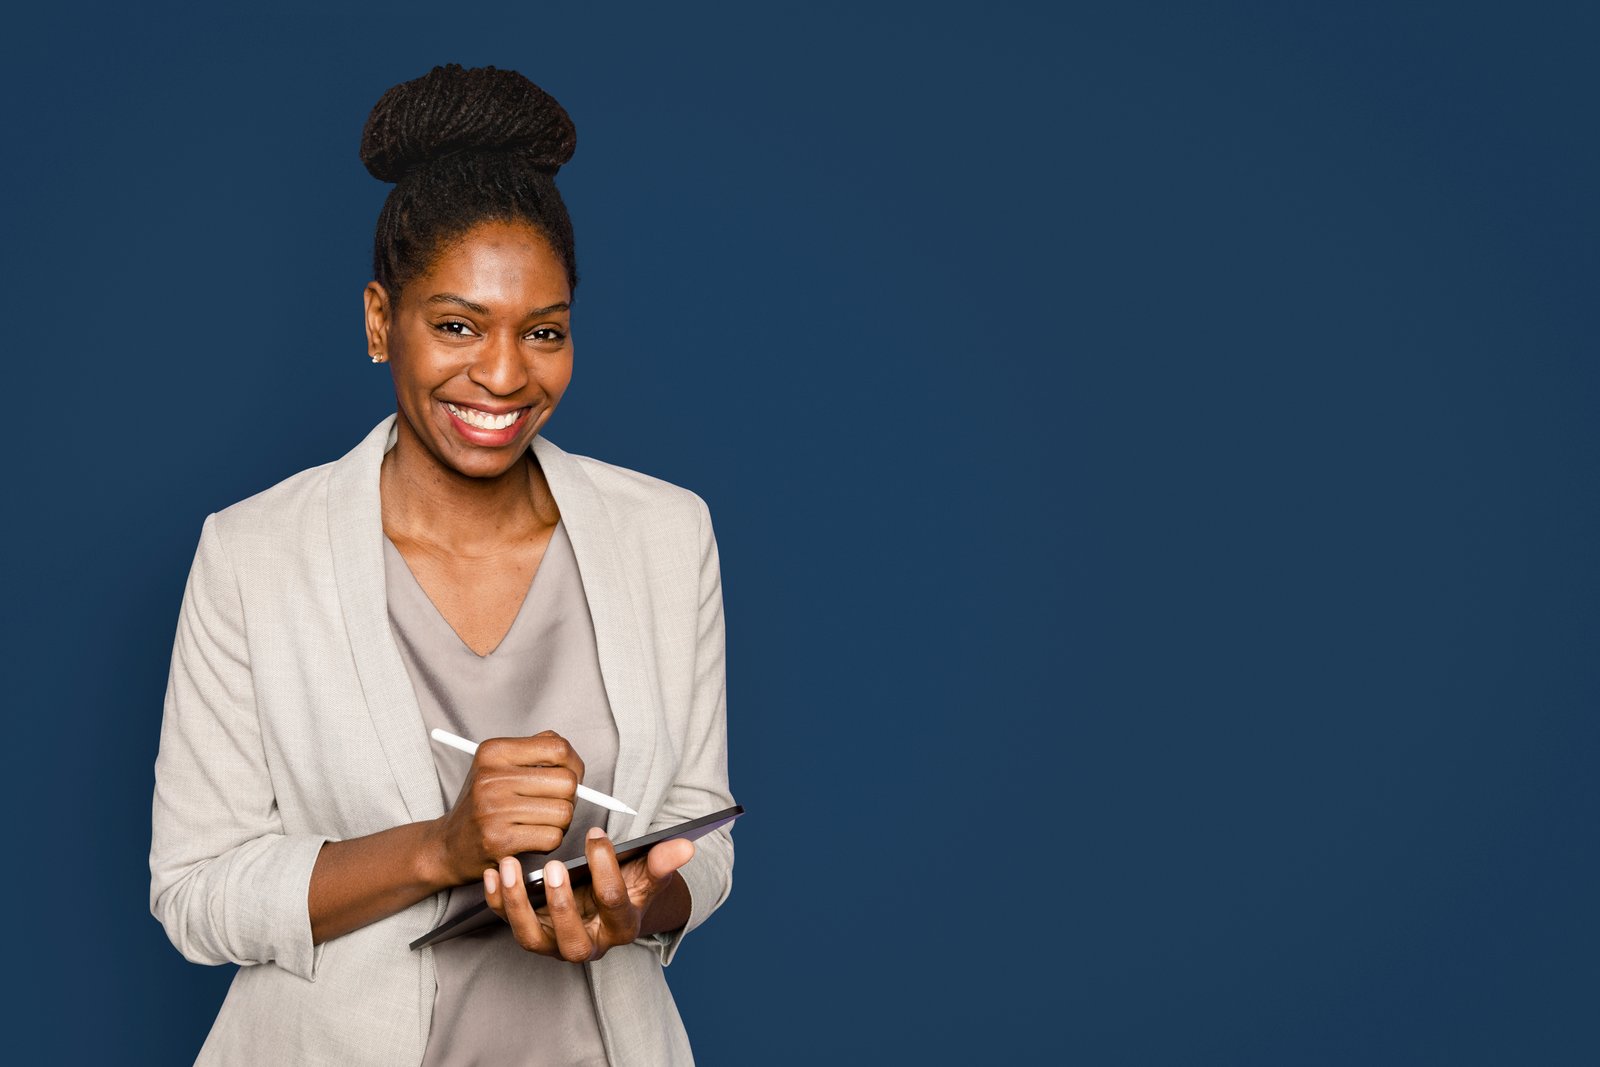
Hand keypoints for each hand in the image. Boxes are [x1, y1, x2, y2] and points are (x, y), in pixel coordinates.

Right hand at [430, 732, 584, 885]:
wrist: (448, 845)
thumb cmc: (483, 804)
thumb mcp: (498, 766)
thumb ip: (536, 751)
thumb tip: (574, 760)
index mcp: (493, 752)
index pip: (558, 748)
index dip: (574, 765)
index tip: (569, 776)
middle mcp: (491, 778)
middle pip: (567, 782)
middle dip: (570, 797)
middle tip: (554, 804)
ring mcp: (494, 809)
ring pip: (564, 813)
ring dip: (560, 823)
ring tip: (540, 822)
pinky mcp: (499, 840)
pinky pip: (552, 838)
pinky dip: (550, 841)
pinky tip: (532, 838)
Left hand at [484, 827, 695, 961]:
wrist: (605, 905)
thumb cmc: (627, 885)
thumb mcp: (646, 874)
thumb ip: (662, 861)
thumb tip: (686, 845)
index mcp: (621, 928)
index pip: (615, 904)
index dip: (607, 868)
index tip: (597, 834)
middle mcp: (588, 944)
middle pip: (572, 942)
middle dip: (562, 906)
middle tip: (554, 867)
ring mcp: (555, 943)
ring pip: (531, 939)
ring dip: (517, 905)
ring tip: (508, 868)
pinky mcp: (531, 932)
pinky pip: (507, 923)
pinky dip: (495, 901)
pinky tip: (491, 872)